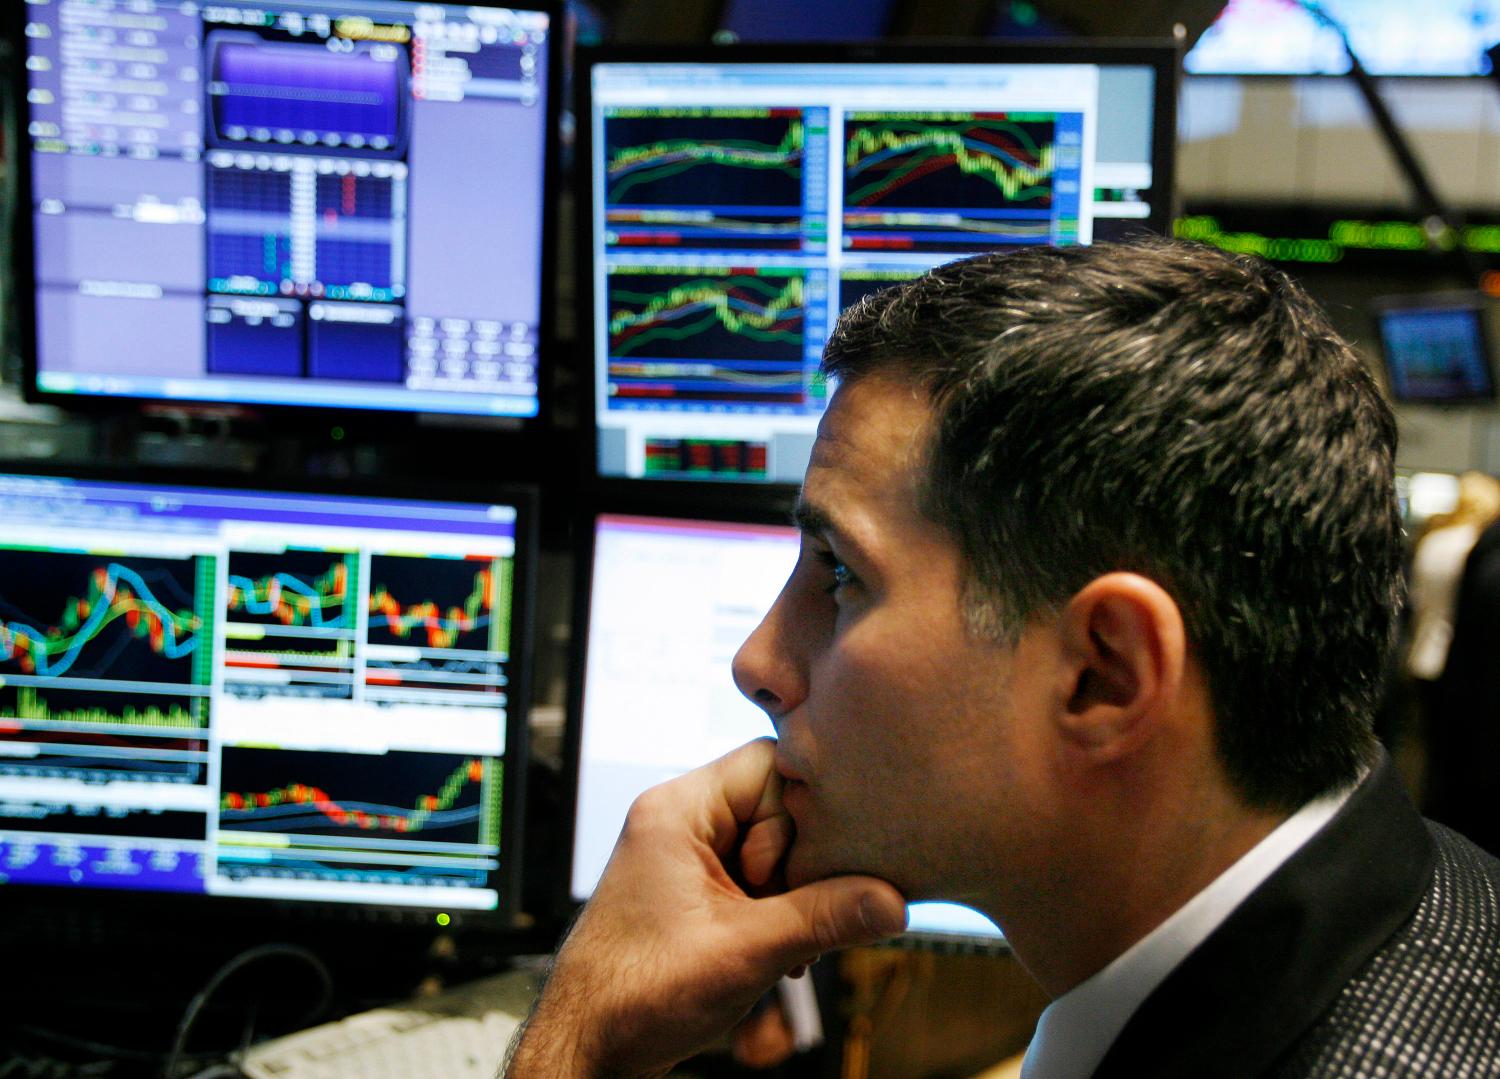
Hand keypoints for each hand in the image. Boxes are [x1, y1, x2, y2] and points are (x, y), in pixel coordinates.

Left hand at [505, 738, 907, 1076]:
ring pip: (772, 849)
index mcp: (678, 810)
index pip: (770, 764)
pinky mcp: (694, 893)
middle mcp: (679, 823)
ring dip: (792, 897)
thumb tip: (891, 901)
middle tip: (799, 915)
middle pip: (777, 808)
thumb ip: (824, 918)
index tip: (818, 864)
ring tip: (784, 945)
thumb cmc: (633, 994)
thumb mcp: (745, 951)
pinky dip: (775, 914)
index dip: (805, 812)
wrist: (588, 1048)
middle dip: (801, 865)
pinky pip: (755, 880)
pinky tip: (778, 954)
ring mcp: (685, 858)